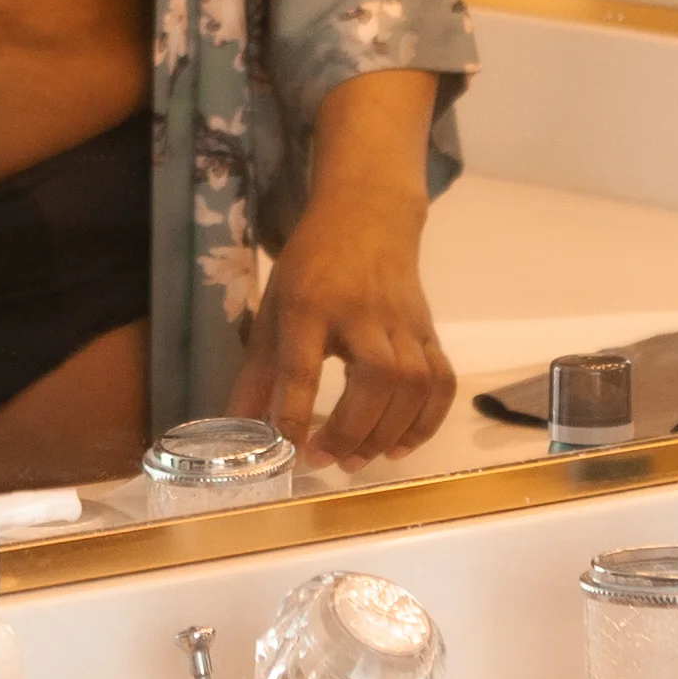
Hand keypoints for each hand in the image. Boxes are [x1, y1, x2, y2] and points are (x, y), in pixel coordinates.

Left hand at [254, 176, 450, 464]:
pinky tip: (401, 445)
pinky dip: (428, 420)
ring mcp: (402, 323)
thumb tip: (235, 429)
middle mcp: (361, 314)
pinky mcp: (428, 331)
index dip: (297, 414)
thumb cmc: (312, 267)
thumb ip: (256, 375)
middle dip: (354, 430)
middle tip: (328, 461)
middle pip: (375, 378)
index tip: (292, 452)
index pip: (303, 365)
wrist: (368, 217)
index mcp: (310, 306)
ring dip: (390, 432)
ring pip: (413, 383)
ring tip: (359, 460)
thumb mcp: (273, 310)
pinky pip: (442, 380)